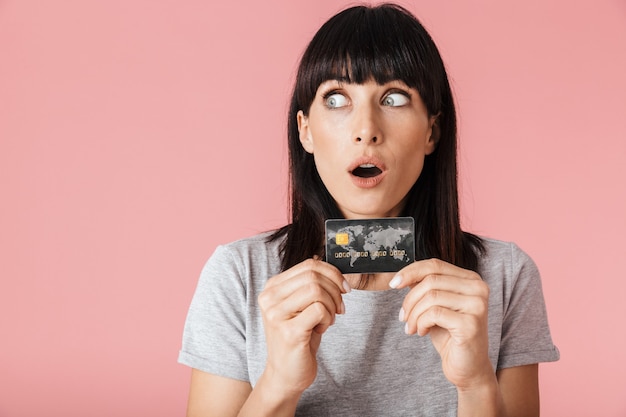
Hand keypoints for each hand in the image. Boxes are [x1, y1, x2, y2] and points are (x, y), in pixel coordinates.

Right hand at [258, 258, 349, 394]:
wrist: (286, 373)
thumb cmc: (298, 336)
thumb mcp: (301, 306)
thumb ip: (309, 285)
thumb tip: (329, 265)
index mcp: (272, 288)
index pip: (308, 265)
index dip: (332, 273)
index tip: (342, 288)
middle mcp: (269, 298)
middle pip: (313, 275)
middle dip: (335, 289)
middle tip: (339, 307)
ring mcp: (276, 315)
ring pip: (317, 290)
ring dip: (332, 305)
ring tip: (328, 320)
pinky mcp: (289, 332)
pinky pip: (320, 310)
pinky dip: (328, 318)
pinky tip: (321, 329)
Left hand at [391, 259, 492, 388]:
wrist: (467, 367)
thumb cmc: (450, 335)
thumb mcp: (435, 306)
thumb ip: (425, 288)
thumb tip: (403, 275)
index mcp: (470, 279)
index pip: (435, 265)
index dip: (411, 271)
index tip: (393, 283)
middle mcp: (478, 288)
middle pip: (431, 280)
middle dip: (410, 299)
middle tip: (403, 316)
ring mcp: (477, 305)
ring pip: (431, 297)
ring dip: (413, 314)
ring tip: (411, 327)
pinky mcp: (471, 323)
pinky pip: (434, 314)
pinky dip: (421, 323)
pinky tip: (422, 332)